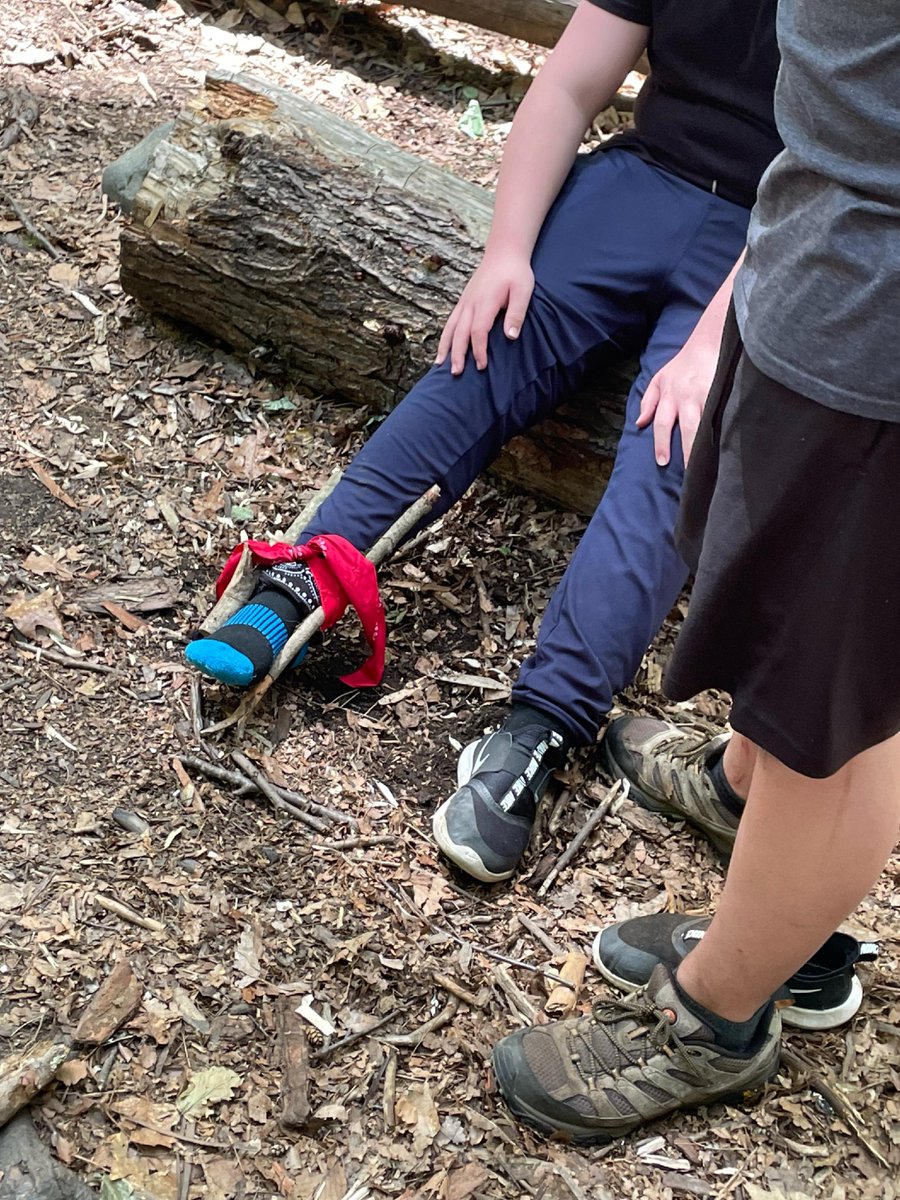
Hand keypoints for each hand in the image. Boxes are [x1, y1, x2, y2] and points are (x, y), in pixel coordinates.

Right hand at [436, 250, 533, 374]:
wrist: (503, 252)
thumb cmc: (516, 273)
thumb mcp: (523, 290)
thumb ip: (517, 313)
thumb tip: (511, 337)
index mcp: (485, 302)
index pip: (478, 331)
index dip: (479, 350)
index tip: (482, 366)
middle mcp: (471, 303)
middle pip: (460, 332)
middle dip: (457, 354)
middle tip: (456, 373)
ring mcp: (464, 302)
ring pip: (451, 327)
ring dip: (445, 347)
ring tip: (440, 365)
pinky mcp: (463, 301)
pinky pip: (450, 321)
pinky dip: (445, 336)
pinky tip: (443, 347)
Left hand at [636, 334, 721, 466]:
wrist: (711, 340)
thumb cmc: (684, 363)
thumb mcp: (659, 378)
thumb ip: (648, 401)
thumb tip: (640, 423)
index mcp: (670, 396)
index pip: (663, 424)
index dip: (662, 443)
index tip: (662, 462)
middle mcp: (688, 398)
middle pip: (688, 428)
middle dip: (687, 451)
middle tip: (688, 472)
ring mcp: (708, 395)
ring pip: (706, 424)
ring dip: (706, 444)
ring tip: (708, 464)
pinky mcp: (725, 393)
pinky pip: (723, 414)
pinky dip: (725, 428)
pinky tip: (729, 442)